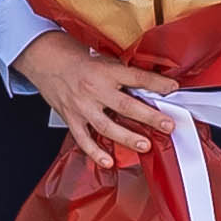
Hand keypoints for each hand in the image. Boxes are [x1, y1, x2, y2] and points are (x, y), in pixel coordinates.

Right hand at [19, 30, 169, 165]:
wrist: (47, 61)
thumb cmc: (79, 60)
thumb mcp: (104, 59)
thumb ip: (123, 74)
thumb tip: (150, 85)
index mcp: (106, 71)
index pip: (136, 77)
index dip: (156, 83)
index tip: (173, 88)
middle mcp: (95, 89)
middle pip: (126, 105)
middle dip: (149, 117)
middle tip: (167, 125)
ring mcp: (82, 106)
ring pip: (107, 126)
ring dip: (127, 137)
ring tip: (145, 145)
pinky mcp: (72, 118)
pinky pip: (84, 139)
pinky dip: (96, 152)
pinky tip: (109, 161)